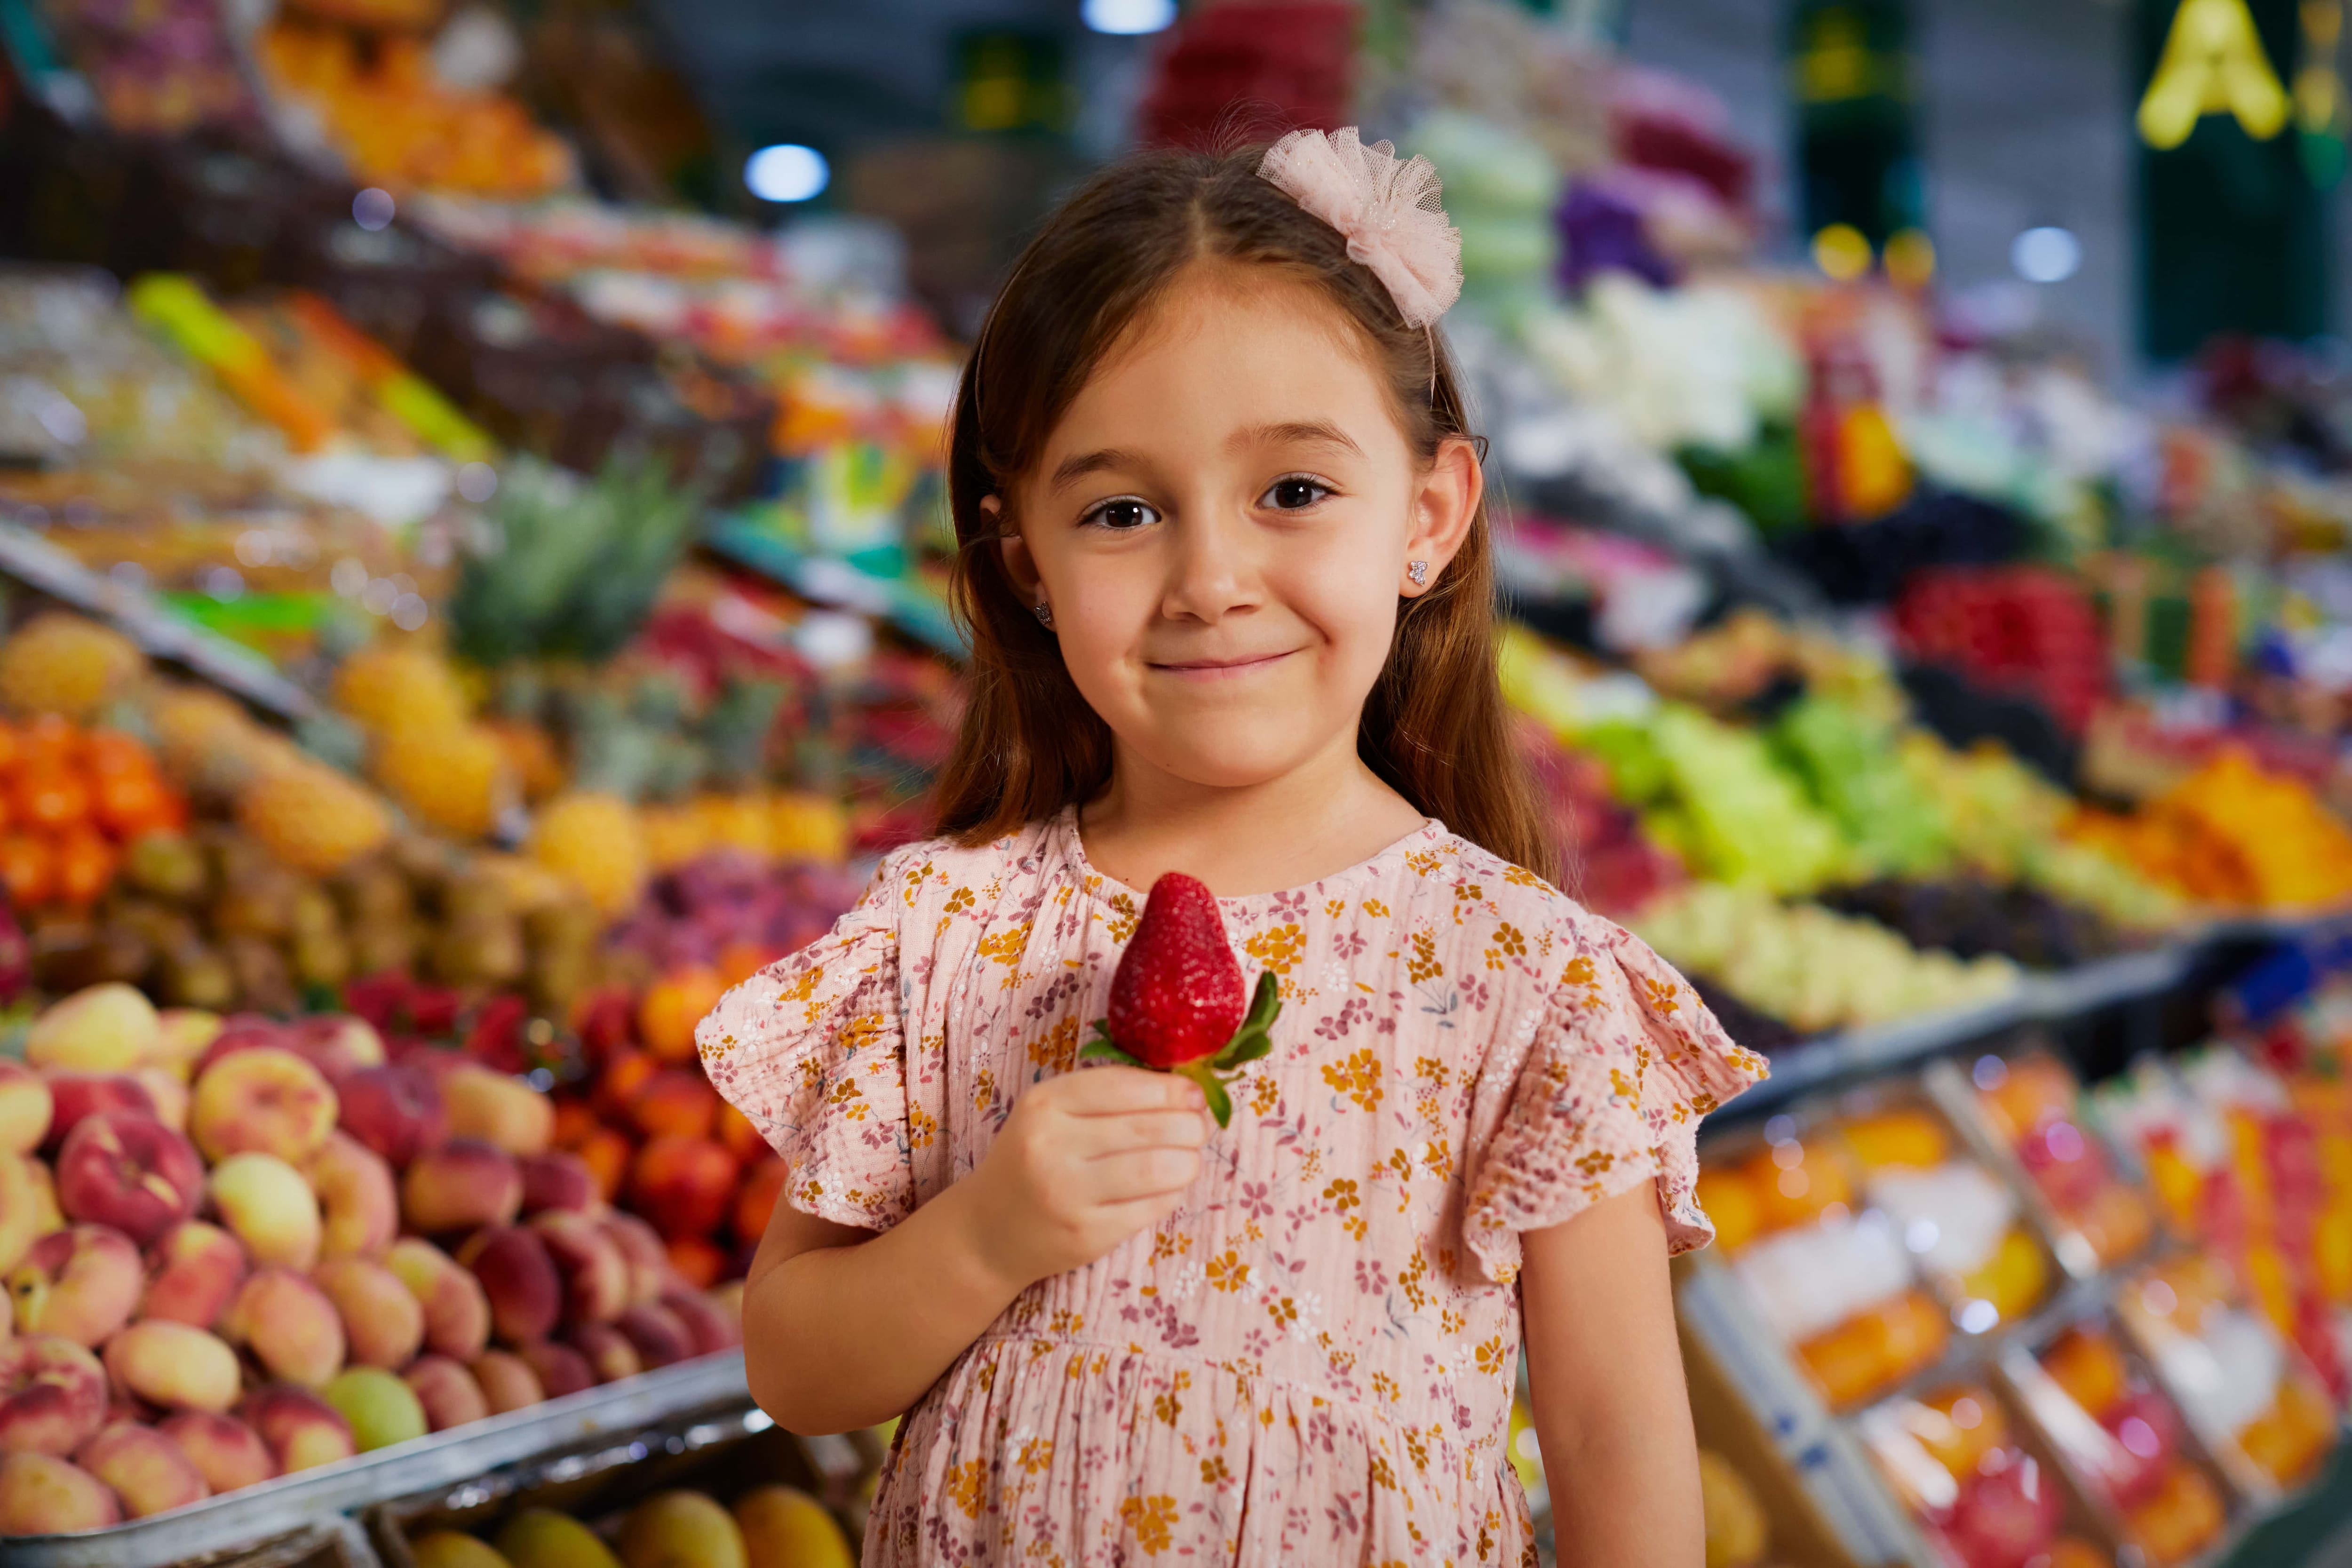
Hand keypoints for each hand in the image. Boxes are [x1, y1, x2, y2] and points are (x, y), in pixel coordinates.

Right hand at [965, 1066, 1209, 1289]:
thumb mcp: (1051, 1114)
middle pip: (1148, 1128)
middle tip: (1199, 1128)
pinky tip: (1169, 1187)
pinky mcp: (1086, 1235)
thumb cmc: (1032, 1159)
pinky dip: (1172, 1194)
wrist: (988, 1231)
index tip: (1193, 1093)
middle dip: (1189, 1125)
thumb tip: (1185, 1092)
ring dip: (1188, 1161)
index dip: (1169, 1088)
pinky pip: (1150, 1208)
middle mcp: (1051, 1146)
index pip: (1122, 1087)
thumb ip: (1107, 1096)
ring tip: (1190, 1158)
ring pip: (1156, 1169)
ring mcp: (1068, 1195)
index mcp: (1044, 1104)